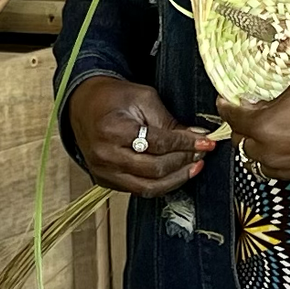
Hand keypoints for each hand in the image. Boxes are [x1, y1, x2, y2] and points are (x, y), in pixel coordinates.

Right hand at [69, 75, 210, 197]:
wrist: (83, 105)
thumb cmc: (113, 98)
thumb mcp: (143, 98)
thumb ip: (169, 122)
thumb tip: (197, 138)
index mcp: (112, 130)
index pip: (157, 143)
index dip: (185, 144)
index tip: (206, 141)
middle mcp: (104, 155)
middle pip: (154, 169)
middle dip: (183, 161)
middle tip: (201, 152)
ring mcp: (103, 172)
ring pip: (148, 187)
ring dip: (176, 178)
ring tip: (194, 166)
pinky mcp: (105, 181)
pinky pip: (138, 190)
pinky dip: (161, 184)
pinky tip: (176, 173)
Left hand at [217, 78, 289, 182]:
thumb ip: (270, 100)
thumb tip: (257, 105)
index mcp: (262, 126)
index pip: (233, 118)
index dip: (226, 109)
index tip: (225, 103)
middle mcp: (266, 150)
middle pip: (240, 141)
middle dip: (243, 128)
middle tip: (251, 116)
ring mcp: (279, 166)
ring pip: (254, 159)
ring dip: (256, 147)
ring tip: (266, 136)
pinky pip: (272, 169)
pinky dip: (271, 159)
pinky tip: (281, 148)